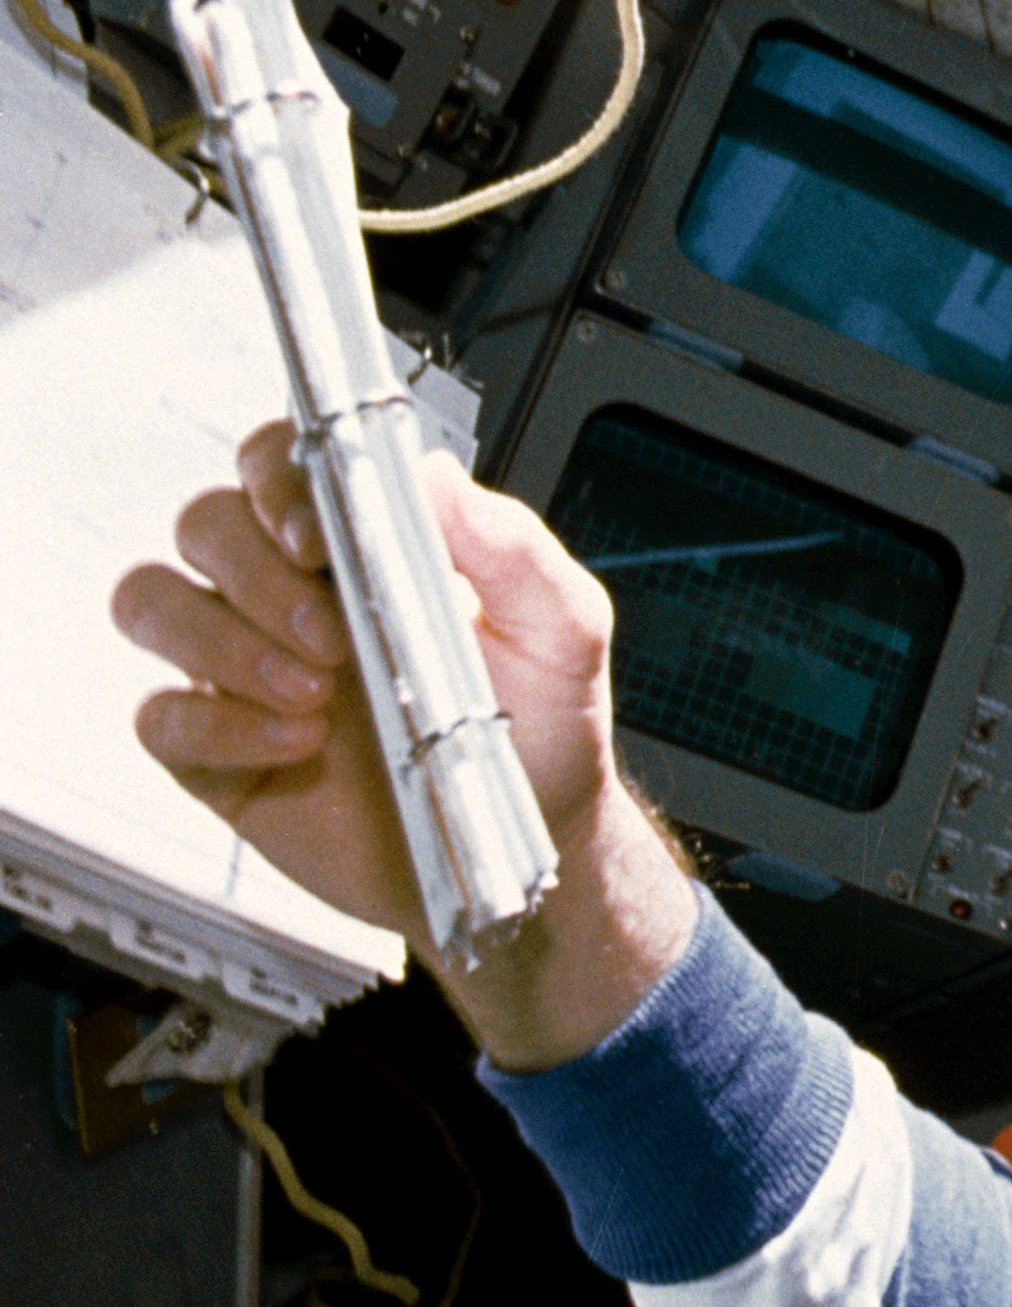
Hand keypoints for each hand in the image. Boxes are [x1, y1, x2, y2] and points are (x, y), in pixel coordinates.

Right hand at [116, 419, 695, 1065]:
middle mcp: (292, 591)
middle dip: (256, 568)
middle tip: (333, 631)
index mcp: (368, 544)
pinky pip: (158, 715)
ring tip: (316, 690)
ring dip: (221, 638)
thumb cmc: (538, 728)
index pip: (281, 464)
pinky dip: (214, 723)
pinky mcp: (217, 749)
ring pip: (153, 602)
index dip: (276, 477)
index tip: (317, 527)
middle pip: (205, 523)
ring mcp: (245, 666)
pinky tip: (293, 743)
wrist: (523, 843)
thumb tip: (434, 474)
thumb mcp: (562, 629)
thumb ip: (510, 547)